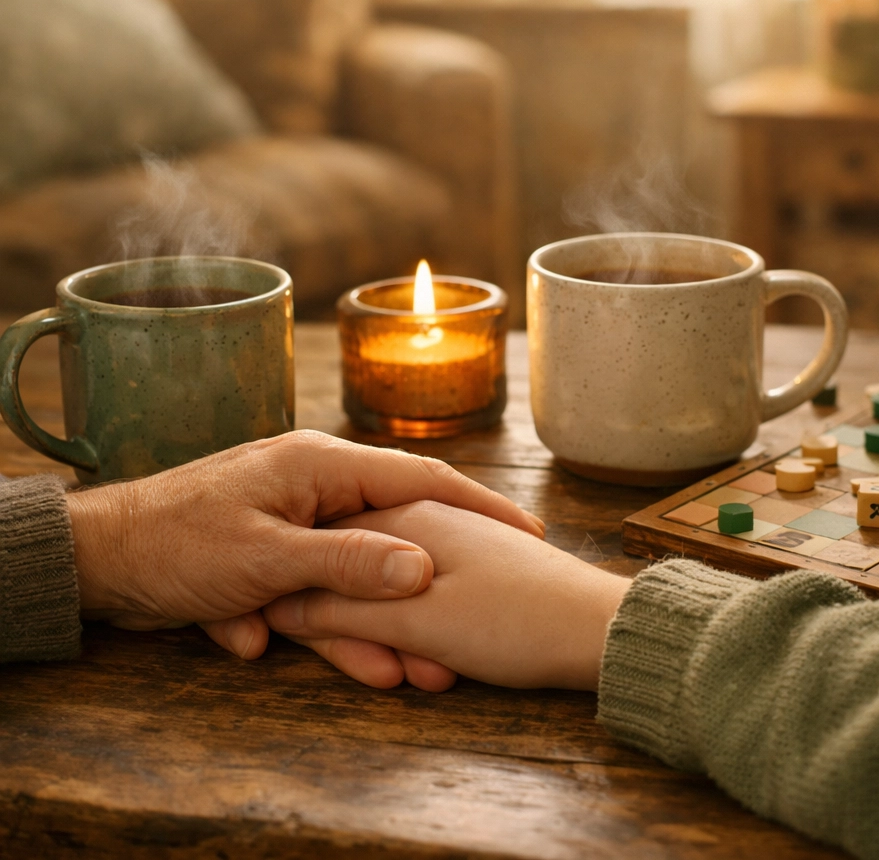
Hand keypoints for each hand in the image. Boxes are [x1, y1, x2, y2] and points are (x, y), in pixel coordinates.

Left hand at [66, 430, 543, 660]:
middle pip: (391, 535)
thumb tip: (425, 568)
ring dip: (356, 624)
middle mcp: (316, 484)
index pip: (421, 478)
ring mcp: (294, 519)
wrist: (94, 559)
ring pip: (349, 573)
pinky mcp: (270, 552)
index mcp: (323, 465)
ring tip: (390, 672)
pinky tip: (252, 641)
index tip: (527, 531)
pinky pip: (305, 587)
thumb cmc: (177, 542)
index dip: (478, 505)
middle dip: (420, 590)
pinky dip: (293, 620)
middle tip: (464, 628)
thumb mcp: (267, 557)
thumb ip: (348, 562)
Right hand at [263, 501, 629, 691]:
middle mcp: (427, 515)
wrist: (599, 629)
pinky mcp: (478, 564)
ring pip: (395, 591)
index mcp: (404, 514)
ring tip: (427, 678)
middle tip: (381, 673)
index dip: (303, 596)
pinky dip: (424, 631)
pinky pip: (428, 597)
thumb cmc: (509, 622)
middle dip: (357, 626)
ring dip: (398, 638)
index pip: (326, 547)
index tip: (292, 638)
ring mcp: (455, 538)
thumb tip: (284, 604)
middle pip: (360, 572)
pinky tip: (442, 663)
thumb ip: (340, 608)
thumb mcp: (412, 623)